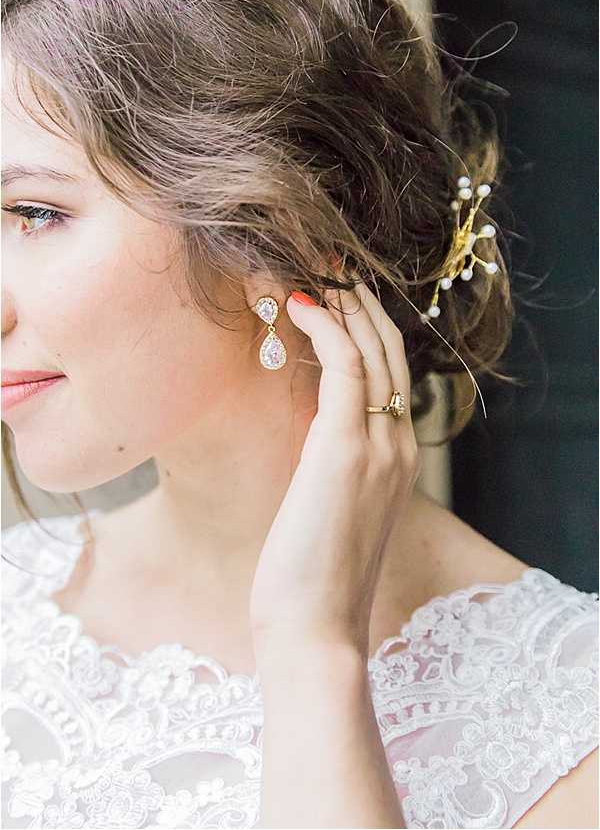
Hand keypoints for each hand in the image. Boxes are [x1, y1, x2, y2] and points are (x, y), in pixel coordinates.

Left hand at [249, 268, 421, 659]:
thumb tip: (313, 432)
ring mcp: (379, 444)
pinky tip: (298, 304)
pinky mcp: (346, 447)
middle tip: (330, 263)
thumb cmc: (311, 574)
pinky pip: (346, 366)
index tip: (337, 293)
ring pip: (373, 348)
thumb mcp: (331, 509)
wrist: (314, 625)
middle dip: (360, 300)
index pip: (393, 373)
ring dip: (343, 301)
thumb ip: (335, 465)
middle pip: (390, 350)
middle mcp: (399, 444)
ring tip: (313, 269)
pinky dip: (324, 326)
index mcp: (397, 458)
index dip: (367, 326)